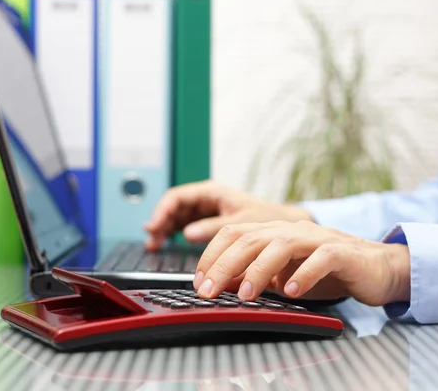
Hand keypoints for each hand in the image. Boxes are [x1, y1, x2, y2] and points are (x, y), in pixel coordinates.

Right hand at [144, 180, 312, 249]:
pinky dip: (173, 234)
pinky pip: (184, 226)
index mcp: (213, 192)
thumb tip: (187, 234)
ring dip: (164, 229)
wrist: (286, 225)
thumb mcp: (242, 222)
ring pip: (177, 217)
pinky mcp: (208, 223)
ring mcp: (206, 211)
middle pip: (174, 207)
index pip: (178, 196)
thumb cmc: (268, 218)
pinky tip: (165, 245)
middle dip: (160, 221)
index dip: (162, 211)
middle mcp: (206, 199)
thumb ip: (214, 228)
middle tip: (151, 239)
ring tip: (153, 245)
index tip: (155, 227)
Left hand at [193, 220, 410, 306]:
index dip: (212, 255)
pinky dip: (304, 275)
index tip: (198, 281)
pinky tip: (291, 292)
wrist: (375, 266)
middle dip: (224, 264)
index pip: (233, 234)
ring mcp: (316, 238)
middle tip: (207, 290)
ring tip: (244, 294)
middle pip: (250, 238)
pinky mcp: (340, 251)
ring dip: (259, 270)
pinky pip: (320, 259)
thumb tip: (219, 284)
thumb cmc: (324, 270)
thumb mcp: (282, 274)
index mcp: (273, 231)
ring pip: (280, 245)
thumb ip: (253, 274)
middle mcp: (290, 229)